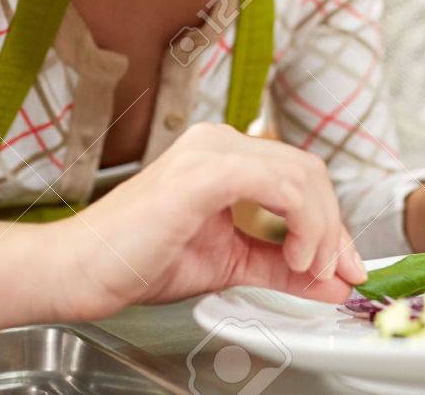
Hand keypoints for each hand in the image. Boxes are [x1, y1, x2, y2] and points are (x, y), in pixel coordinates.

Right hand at [52, 123, 367, 320]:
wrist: (78, 271)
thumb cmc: (137, 260)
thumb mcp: (228, 264)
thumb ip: (280, 268)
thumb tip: (331, 282)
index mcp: (224, 156)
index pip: (300, 176)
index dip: (333, 222)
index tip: (345, 266)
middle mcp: (220, 142)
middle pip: (310, 172)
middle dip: (334, 227)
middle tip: (336, 272)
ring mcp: (211, 151)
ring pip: (302, 175)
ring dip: (321, 229)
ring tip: (309, 269)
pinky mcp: (205, 172)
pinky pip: (279, 184)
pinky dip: (301, 221)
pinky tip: (294, 255)